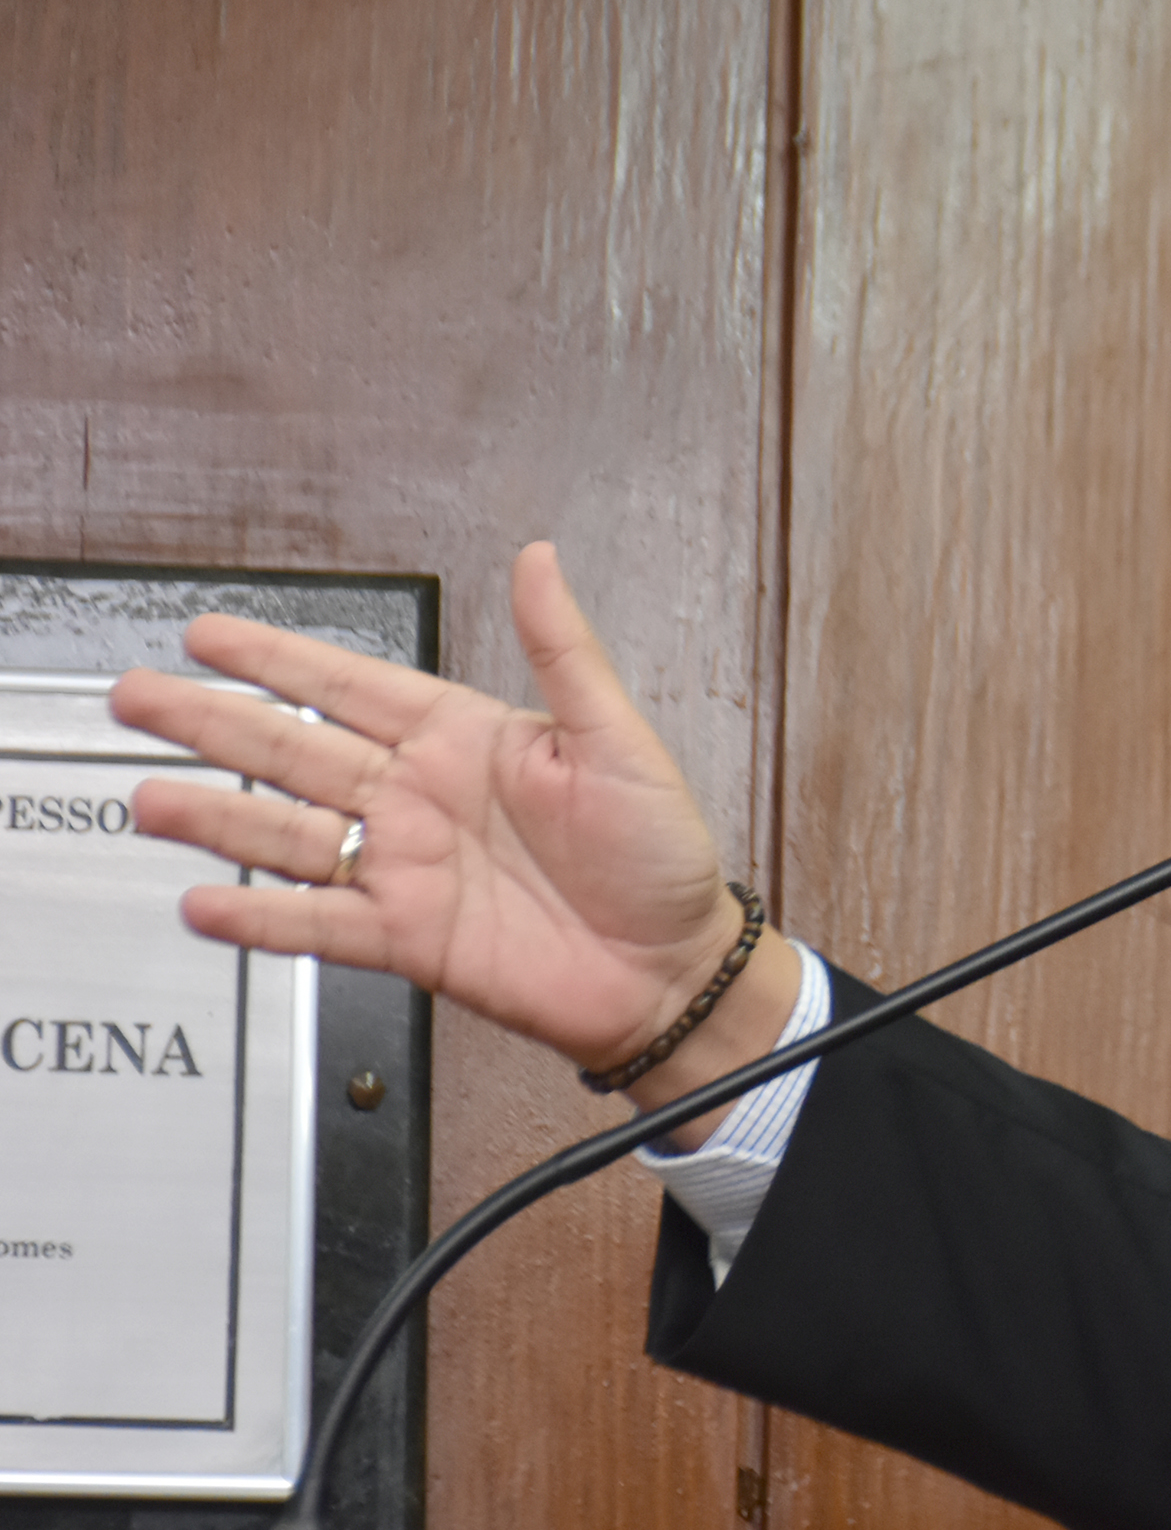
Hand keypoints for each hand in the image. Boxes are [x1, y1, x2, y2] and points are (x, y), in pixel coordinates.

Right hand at [110, 543, 780, 1113]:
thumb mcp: (617, 738)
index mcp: (466, 739)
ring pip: (290, 833)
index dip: (280, 657)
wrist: (674, 968)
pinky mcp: (408, 936)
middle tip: (138, 696)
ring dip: (218, 817)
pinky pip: (320, 923)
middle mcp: (422, 799)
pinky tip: (208, 903)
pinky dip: (263, 917)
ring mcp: (408, 867)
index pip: (352, 683)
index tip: (211, 633)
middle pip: (296, 749)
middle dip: (215, 723)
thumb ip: (565, 650)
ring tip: (151, 800)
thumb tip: (540, 560)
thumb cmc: (661, 854)